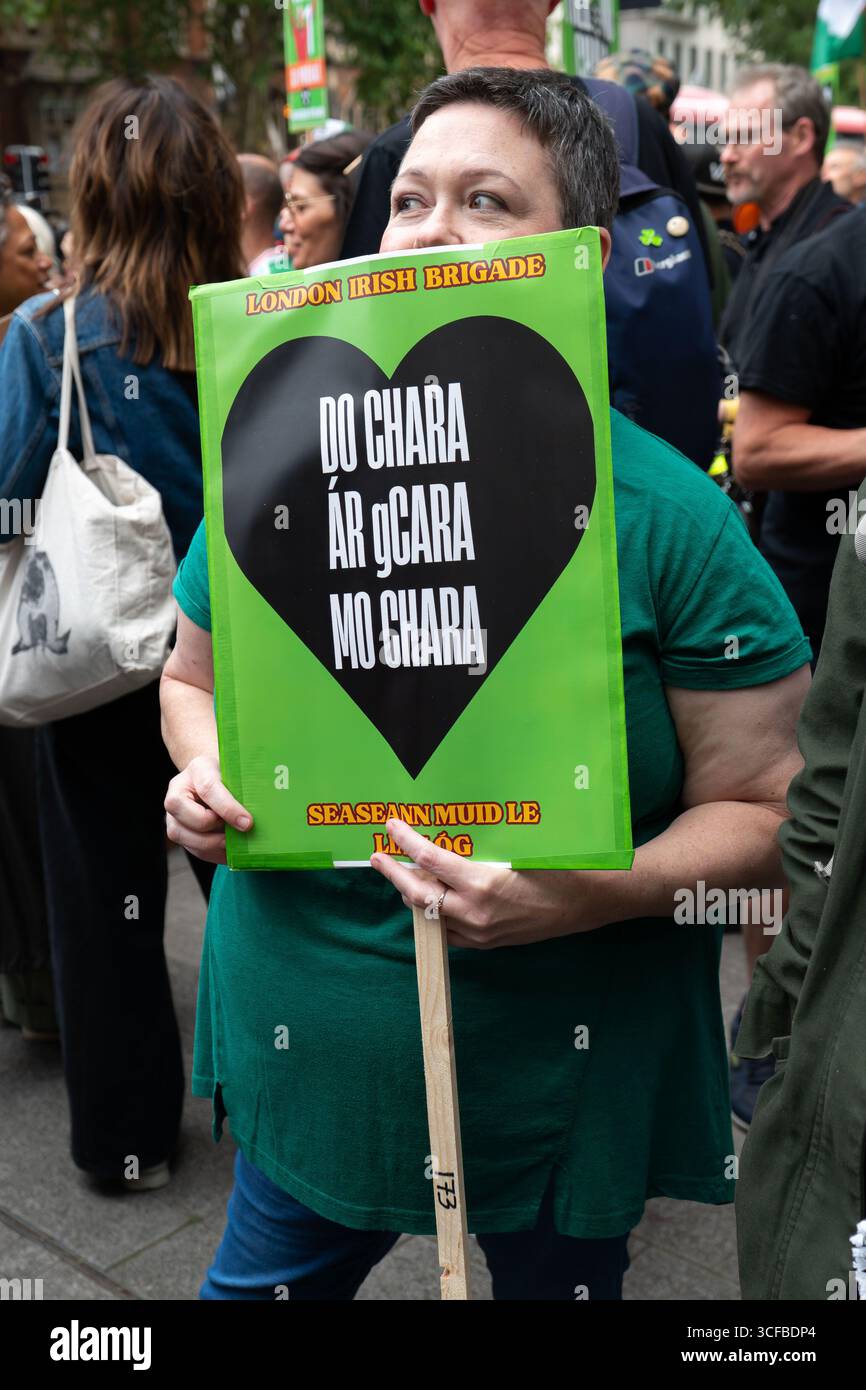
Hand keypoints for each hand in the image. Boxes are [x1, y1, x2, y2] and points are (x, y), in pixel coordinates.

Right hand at [165, 755, 252, 864]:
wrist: (213, 776)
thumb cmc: (229, 775)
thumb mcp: (238, 773)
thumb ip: (245, 790)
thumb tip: (257, 817)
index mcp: (199, 769)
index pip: (209, 789)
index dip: (228, 809)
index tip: (247, 823)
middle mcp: (178, 790)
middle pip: (190, 816)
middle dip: (216, 830)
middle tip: (238, 832)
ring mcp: (173, 811)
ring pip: (182, 835)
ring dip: (213, 844)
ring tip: (234, 844)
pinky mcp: (176, 829)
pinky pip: (190, 848)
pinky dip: (212, 853)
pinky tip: (229, 851)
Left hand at [370, 818, 606, 948]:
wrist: (591, 901)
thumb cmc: (559, 866)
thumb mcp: (517, 848)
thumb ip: (479, 846)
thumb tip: (446, 831)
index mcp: (482, 883)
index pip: (430, 860)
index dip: (406, 843)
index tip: (391, 827)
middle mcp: (475, 912)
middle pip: (418, 895)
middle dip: (394, 874)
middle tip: (378, 857)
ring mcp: (480, 932)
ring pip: (430, 916)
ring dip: (413, 895)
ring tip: (402, 874)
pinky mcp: (488, 943)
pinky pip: (449, 932)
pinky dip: (434, 914)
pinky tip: (432, 899)